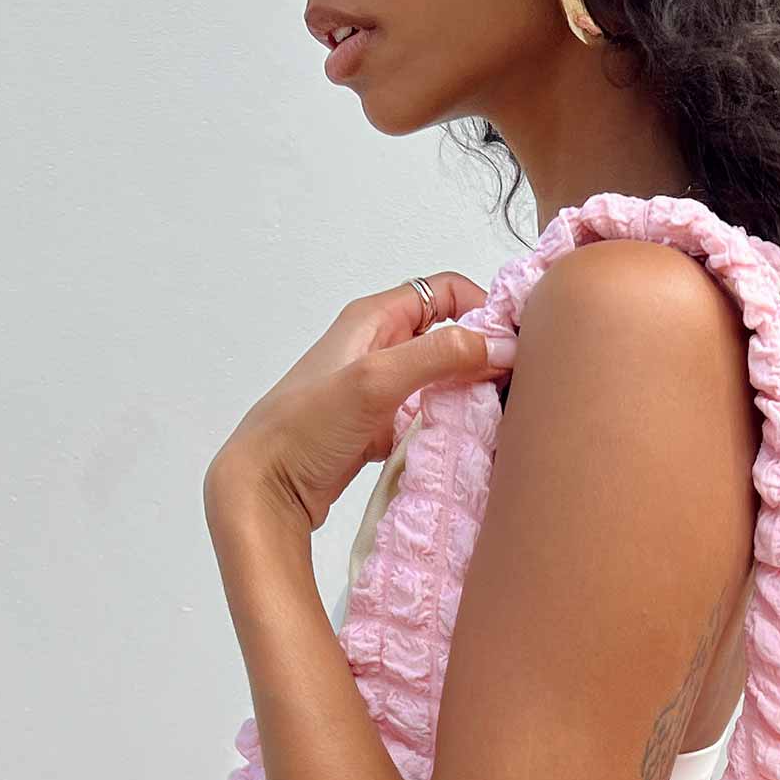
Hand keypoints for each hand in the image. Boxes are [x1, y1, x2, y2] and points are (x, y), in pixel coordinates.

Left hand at [203, 272, 514, 536]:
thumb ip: (437, 357)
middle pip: (449, 336)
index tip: (514, 343)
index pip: (446, 291)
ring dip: (468, 394)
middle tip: (512, 386)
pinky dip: (449, 426)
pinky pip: (428, 415)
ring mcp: (380, 390)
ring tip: (494, 417)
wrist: (265, 488)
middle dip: (482, 356)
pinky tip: (464, 445)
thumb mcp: (375, 382)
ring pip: (441, 379)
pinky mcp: (380, 427)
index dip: (483, 308)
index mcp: (373, 319)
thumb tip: (498, 346)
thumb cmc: (304, 429)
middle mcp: (378, 347)